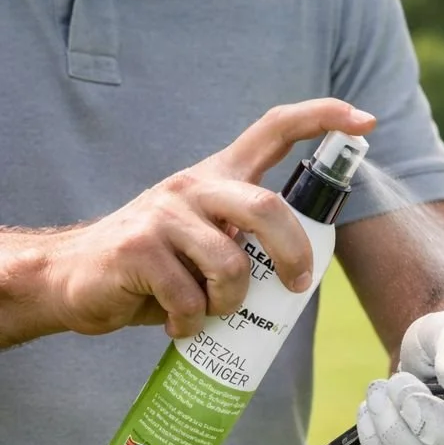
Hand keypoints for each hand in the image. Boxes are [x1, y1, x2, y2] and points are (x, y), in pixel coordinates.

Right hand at [40, 100, 375, 339]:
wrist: (76, 279)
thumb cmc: (156, 267)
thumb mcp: (205, 241)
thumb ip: (245, 239)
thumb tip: (305, 268)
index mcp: (217, 178)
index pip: (274, 129)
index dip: (322, 119)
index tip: (365, 121)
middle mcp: (193, 187)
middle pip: (266, 208)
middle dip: (292, 254)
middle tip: (295, 286)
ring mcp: (163, 215)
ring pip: (231, 266)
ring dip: (230, 303)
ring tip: (209, 312)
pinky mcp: (138, 250)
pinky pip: (190, 299)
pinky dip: (192, 324)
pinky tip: (178, 325)